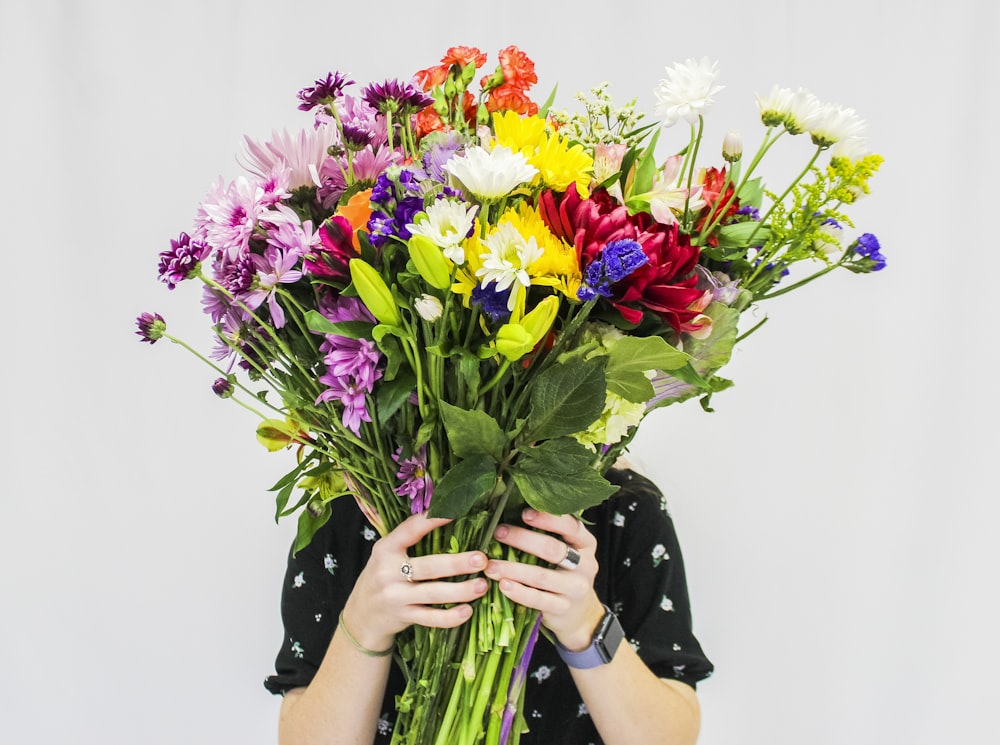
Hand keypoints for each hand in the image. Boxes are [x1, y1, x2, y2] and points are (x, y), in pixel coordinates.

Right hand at [340, 513, 488, 652]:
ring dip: (461, 590)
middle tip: (482, 559)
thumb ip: (409, 538)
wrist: (362, 614)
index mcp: (386, 548)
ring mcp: (396, 597)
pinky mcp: (404, 617)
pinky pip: (431, 618)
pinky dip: (451, 617)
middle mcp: (389, 572)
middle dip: (457, 564)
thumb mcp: (387, 553)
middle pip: (428, 567)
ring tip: (483, 585)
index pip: (411, 529)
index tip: (457, 511)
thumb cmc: (383, 575)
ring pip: (434, 594)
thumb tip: (446, 513)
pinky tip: (468, 611)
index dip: (433, 520)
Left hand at [486, 508, 605, 651]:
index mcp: (586, 544)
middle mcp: (585, 565)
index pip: (571, 526)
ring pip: (541, 576)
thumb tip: (513, 509)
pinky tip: (502, 585)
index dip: (548, 519)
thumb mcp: (567, 551)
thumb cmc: (565, 573)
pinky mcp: (563, 608)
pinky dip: (518, 592)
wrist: (579, 614)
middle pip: (552, 549)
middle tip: (498, 533)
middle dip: (522, 539)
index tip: (524, 513)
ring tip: (490, 565)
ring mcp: (575, 589)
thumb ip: (550, 534)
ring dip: (512, 569)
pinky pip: (538, 599)